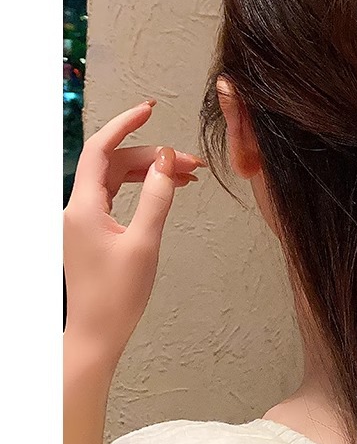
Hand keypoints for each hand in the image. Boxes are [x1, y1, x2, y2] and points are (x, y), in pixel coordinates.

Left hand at [63, 100, 204, 366]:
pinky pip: (115, 197)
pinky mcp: (91, 232)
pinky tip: (164, 191)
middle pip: (114, 164)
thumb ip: (156, 197)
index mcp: (83, 207)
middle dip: (153, 156)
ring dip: (149, 172)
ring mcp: (83, 220)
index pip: (102, 149)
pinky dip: (140, 189)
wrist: (97, 333)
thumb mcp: (144, 242)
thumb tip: (167, 160)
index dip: (125, 124)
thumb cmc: (117, 296)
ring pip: (116, 179)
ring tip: (187, 176)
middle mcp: (78, 208)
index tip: (149, 109)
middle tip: (191, 163)